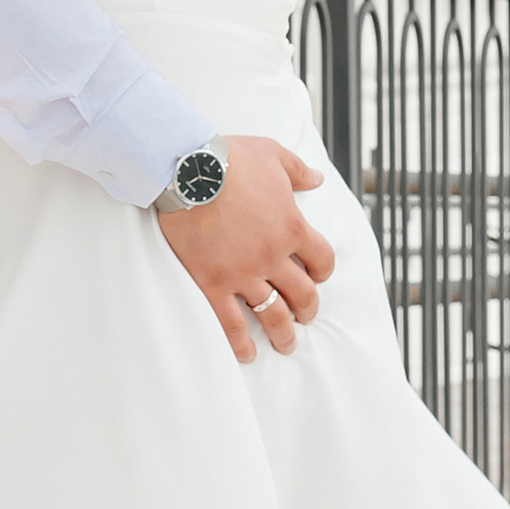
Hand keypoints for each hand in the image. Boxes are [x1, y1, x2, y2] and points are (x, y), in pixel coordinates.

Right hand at [156, 137, 334, 361]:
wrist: (186, 170)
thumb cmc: (229, 158)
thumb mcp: (273, 154)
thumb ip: (299, 170)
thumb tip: (318, 179)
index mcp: (292, 226)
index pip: (322, 259)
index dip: (323, 271)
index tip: (318, 277)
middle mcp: (273, 256)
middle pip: (302, 294)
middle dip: (308, 309)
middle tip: (305, 317)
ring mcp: (242, 274)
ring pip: (273, 314)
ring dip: (283, 333)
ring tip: (286, 344)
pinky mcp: (212, 284)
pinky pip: (231, 323)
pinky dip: (241, 343)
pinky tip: (247, 354)